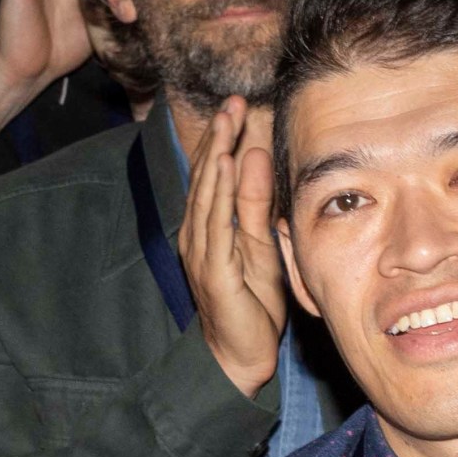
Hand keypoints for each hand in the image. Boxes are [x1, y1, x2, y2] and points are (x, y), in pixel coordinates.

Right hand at [177, 95, 287, 396]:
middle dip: (218, 137)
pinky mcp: (212, 270)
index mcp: (209, 228)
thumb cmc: (251, 304)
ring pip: (207, 194)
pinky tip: (221, 166)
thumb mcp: (260, 245)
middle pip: (206, 177)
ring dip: (215, 154)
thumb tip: (255, 156)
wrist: (240, 356)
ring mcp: (201, 252)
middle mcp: (197, 235)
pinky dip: (216, 192)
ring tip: (226, 121)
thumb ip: (255, 203)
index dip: (222, 140)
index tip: (236, 106)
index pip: (213, 176)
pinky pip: (214, 224)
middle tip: (231, 100)